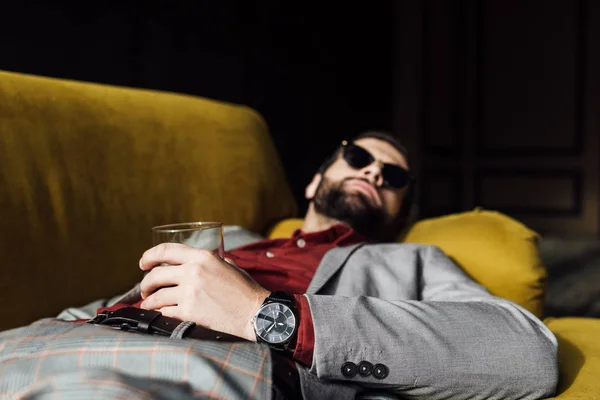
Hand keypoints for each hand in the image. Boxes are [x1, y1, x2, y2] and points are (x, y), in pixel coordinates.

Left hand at [138, 243, 269, 340]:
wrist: (255, 313)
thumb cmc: (245, 291)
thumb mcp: (229, 266)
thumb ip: (212, 261)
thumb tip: (199, 262)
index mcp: (202, 257)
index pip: (165, 250)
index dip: (149, 256)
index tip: (143, 264)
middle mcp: (193, 271)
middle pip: (155, 274)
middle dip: (146, 283)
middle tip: (145, 289)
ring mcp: (190, 291)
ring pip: (157, 295)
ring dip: (149, 300)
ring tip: (150, 303)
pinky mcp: (189, 311)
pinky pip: (165, 311)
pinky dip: (161, 312)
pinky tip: (162, 313)